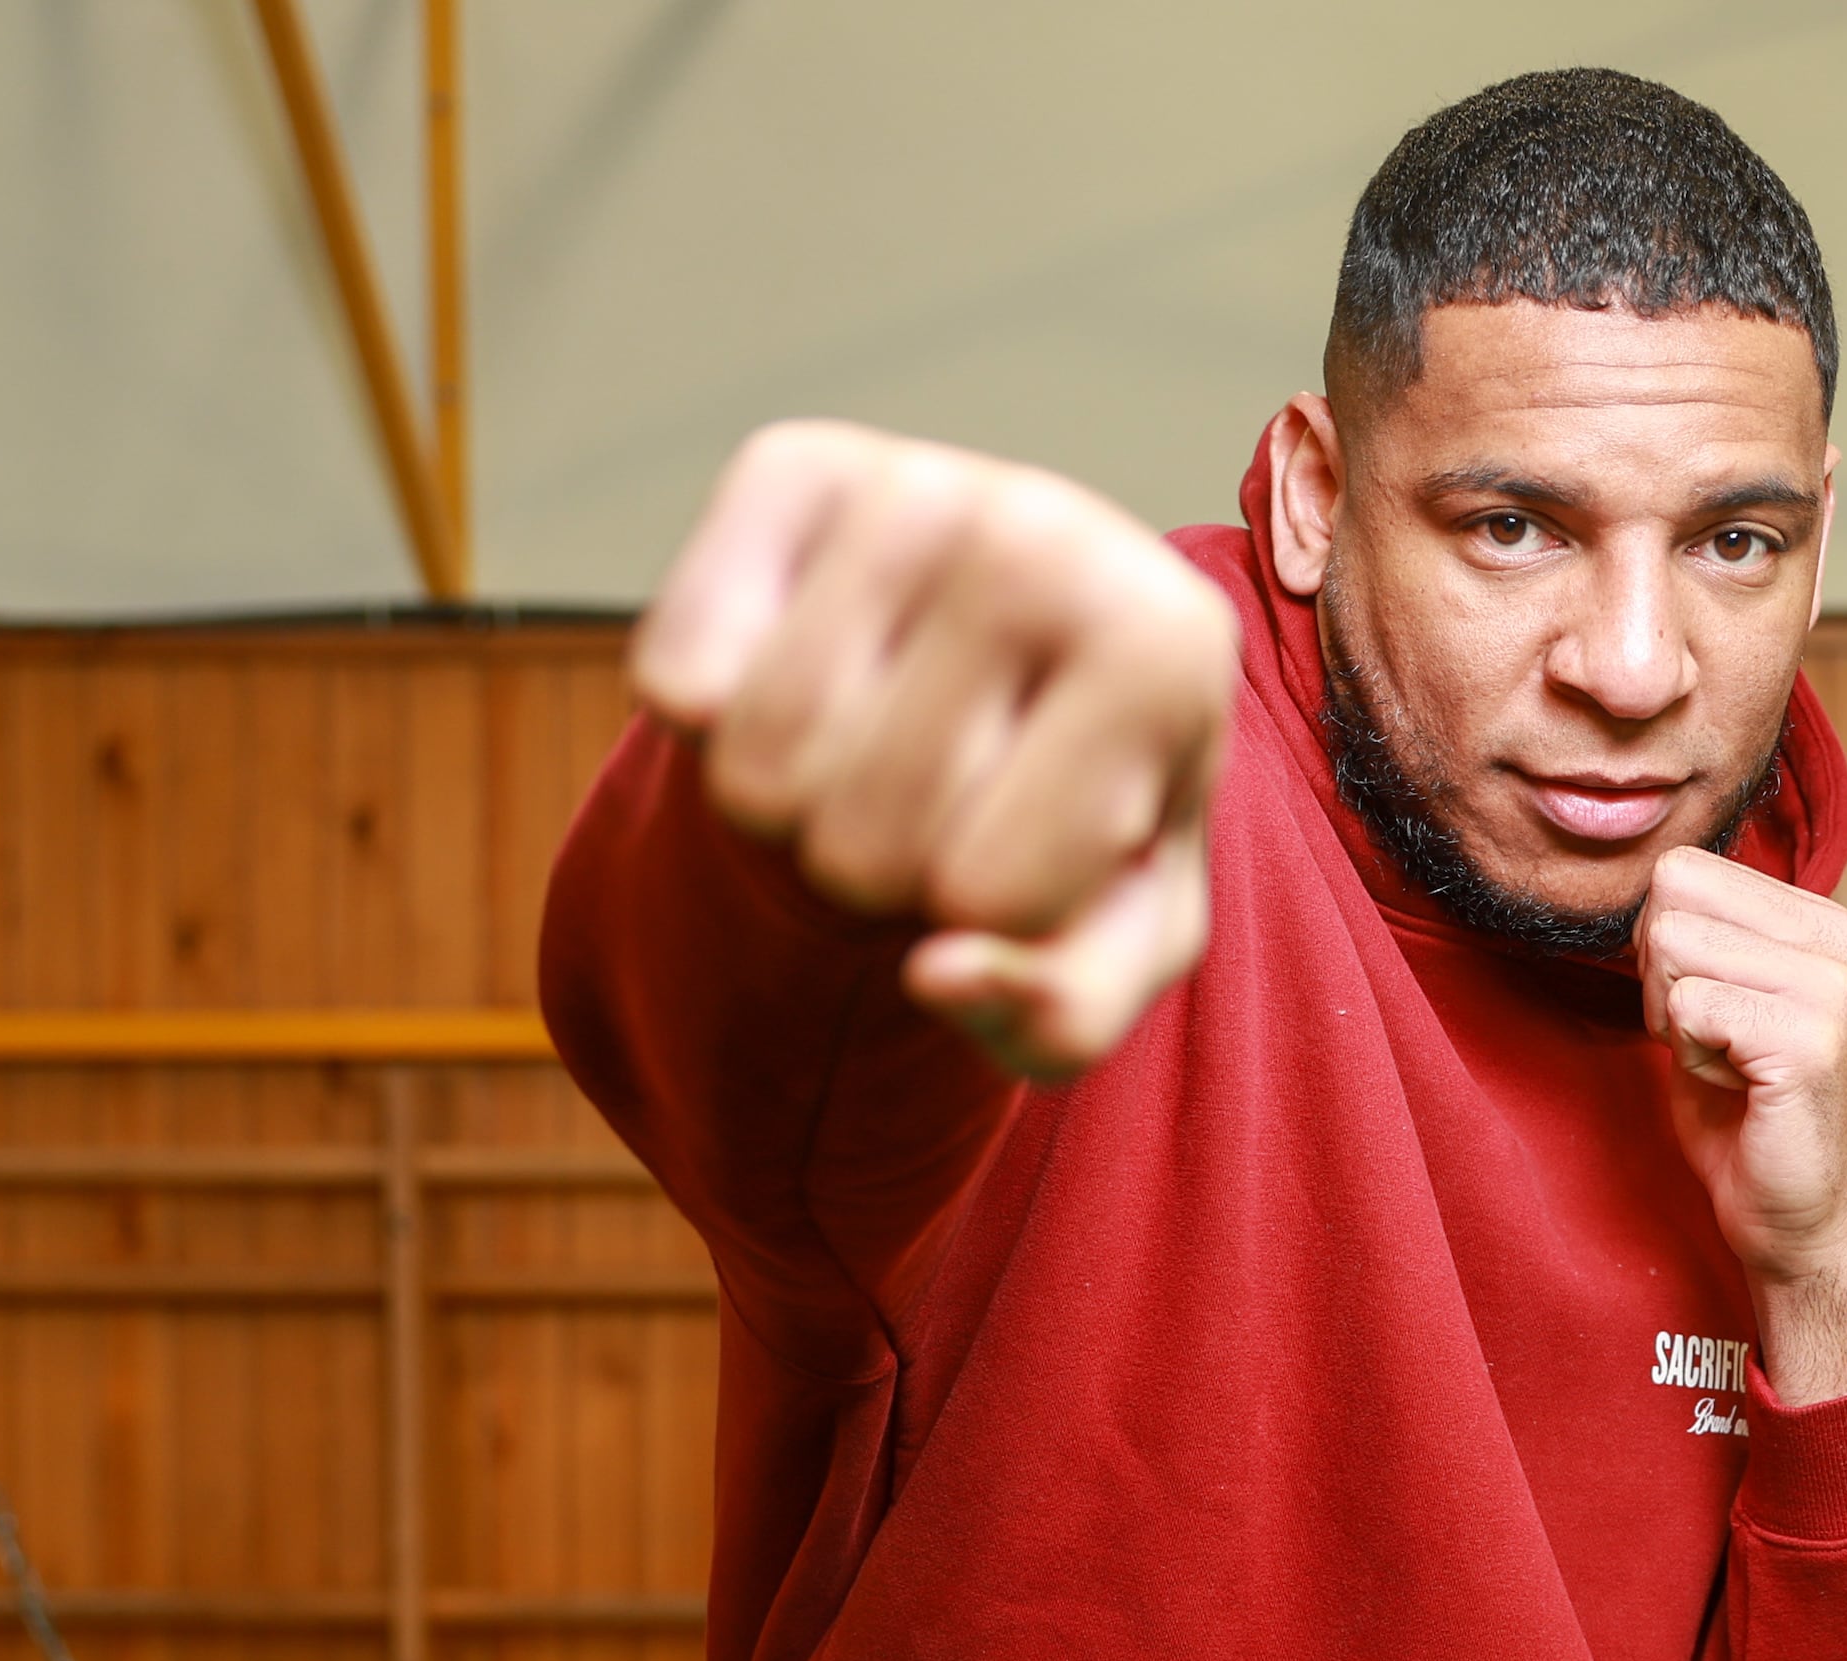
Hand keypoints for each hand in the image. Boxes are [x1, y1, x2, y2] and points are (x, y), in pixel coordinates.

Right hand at [633, 421, 1238, 1077]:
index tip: (1039, 839)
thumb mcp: (1116, 941)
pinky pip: (678, 679)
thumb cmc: (1084, 815)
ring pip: (758, 771)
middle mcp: (1052, 537)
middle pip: (862, 843)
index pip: (987, 899)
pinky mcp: (791, 464)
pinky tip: (801, 676)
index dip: (990, 918)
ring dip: (793, 809)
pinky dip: (708, 723)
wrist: (1023, 648)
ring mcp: (918, 482)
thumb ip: (1066, 1011)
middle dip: (884, 871)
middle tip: (945, 795)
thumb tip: (939, 974)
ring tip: (877, 745)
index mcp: (1168, 654)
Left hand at [1639, 850, 1846, 1400]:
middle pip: (1672, 899)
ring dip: (1675, 1022)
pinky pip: (1687, 1008)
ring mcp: (1830, 985)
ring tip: (1729, 1068)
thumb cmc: (1746, 1119)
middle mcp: (1841, 938)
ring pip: (1673, 949)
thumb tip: (1647, 882)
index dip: (1664, 949)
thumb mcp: (1720, 1002)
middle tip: (1715, 1044)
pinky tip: (1737, 1091)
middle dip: (1663, 980)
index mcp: (1824, 921)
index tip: (1712, 1014)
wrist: (1798, 1222)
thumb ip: (1698, 934)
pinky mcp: (1808, 1037)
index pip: (1684, 870)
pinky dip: (1689, 1058)